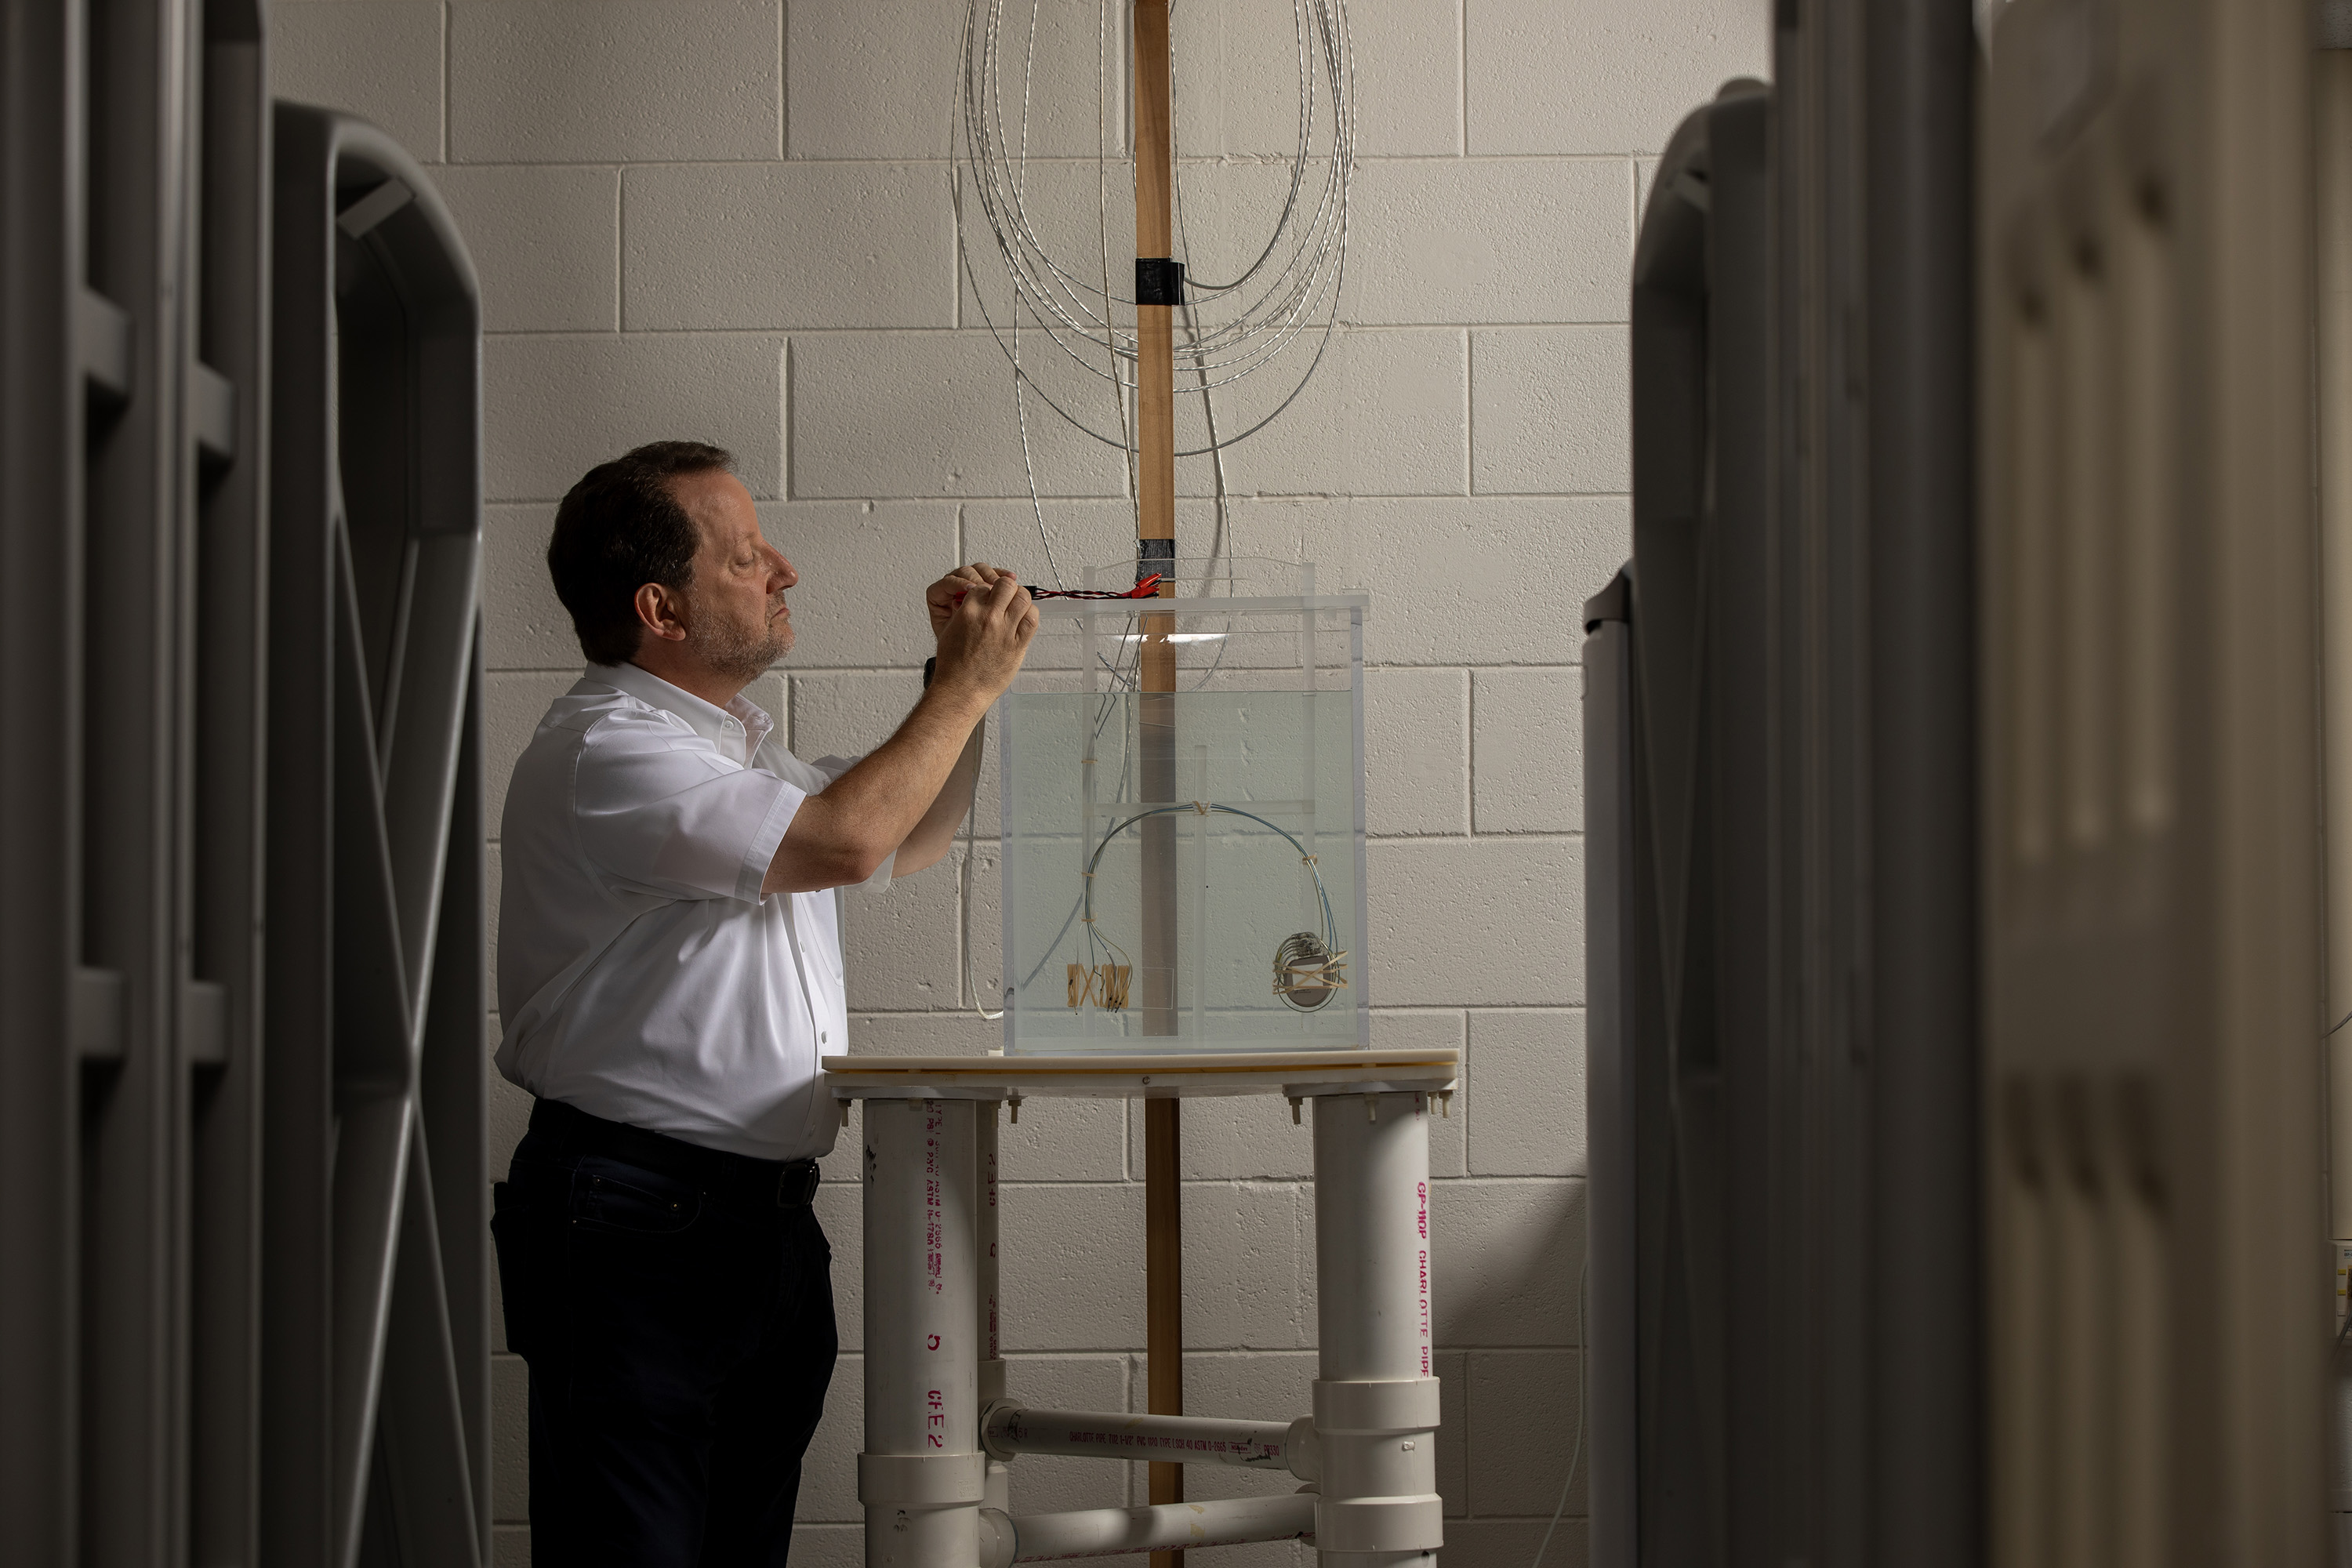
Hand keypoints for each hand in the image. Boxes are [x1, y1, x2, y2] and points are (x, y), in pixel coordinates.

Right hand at [932, 569, 1038, 703]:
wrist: (961, 690)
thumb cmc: (953, 666)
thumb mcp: (950, 630)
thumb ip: (966, 612)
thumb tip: (978, 602)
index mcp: (969, 613)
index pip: (983, 586)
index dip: (986, 590)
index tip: (988, 596)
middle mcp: (989, 619)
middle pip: (1006, 585)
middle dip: (1005, 587)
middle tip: (1005, 595)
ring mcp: (1005, 632)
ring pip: (1023, 598)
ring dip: (1020, 597)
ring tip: (1016, 605)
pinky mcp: (1018, 645)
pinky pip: (1032, 620)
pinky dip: (1030, 614)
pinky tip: (1024, 617)